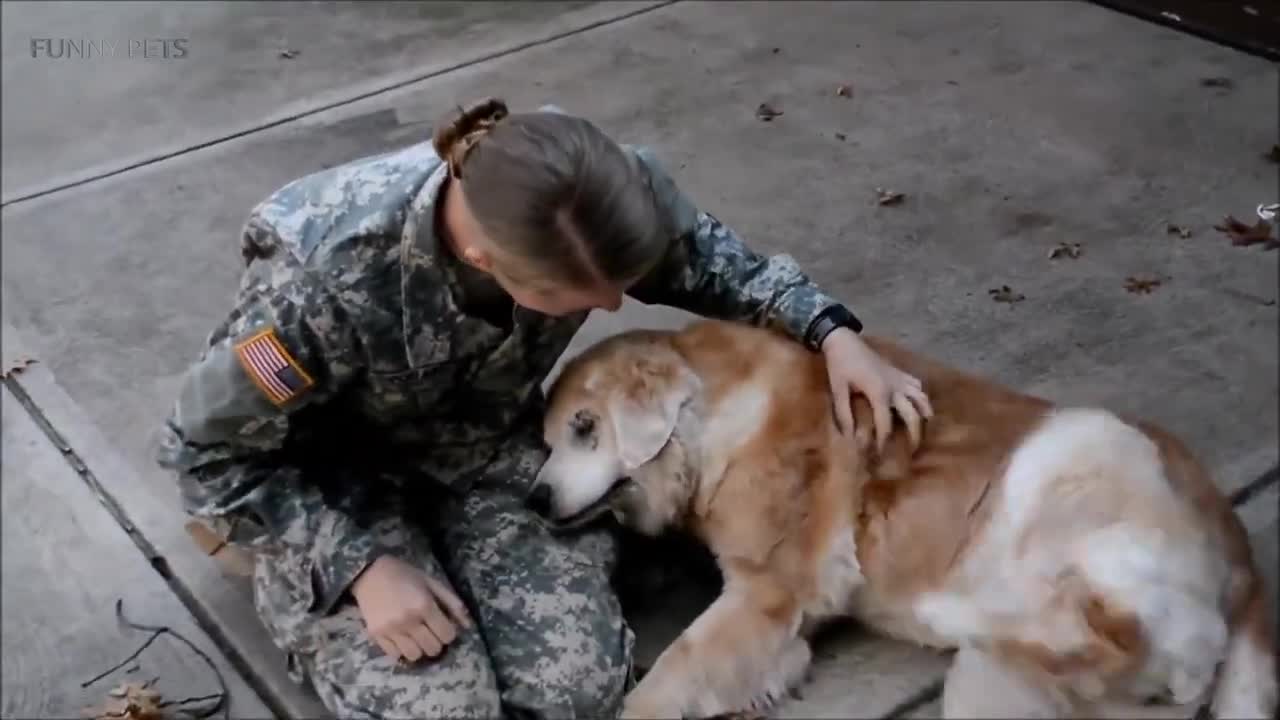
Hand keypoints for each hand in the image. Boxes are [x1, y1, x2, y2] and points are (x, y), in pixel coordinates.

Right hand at [350, 555, 472, 662]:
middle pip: (433, 648)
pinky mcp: (376, 636)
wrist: (370, 572)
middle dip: (436, 642)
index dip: (449, 633)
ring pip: (414, 656)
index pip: (447, 635)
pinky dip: (402, 650)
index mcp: (424, 606)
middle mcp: (408, 621)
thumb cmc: (405, 575)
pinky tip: (402, 638)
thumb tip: (468, 625)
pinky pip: (395, 655)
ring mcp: (391, 630)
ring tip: (417, 637)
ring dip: (420, 649)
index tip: (444, 627)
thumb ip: (452, 603)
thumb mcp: (432, 583)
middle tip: (431, 632)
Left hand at [820, 328, 932, 451]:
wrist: (844, 341)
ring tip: (923, 431)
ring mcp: (900, 378)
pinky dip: (922, 398)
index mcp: (879, 392)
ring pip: (922, 399)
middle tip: (912, 451)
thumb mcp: (838, 391)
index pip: (885, 424)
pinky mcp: (900, 372)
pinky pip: (918, 386)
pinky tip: (919, 407)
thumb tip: (849, 438)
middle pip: (913, 415)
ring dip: (924, 416)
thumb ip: (844, 415)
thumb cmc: (840, 366)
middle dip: (915, 435)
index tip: (880, 455)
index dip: (883, 442)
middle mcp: (895, 387)